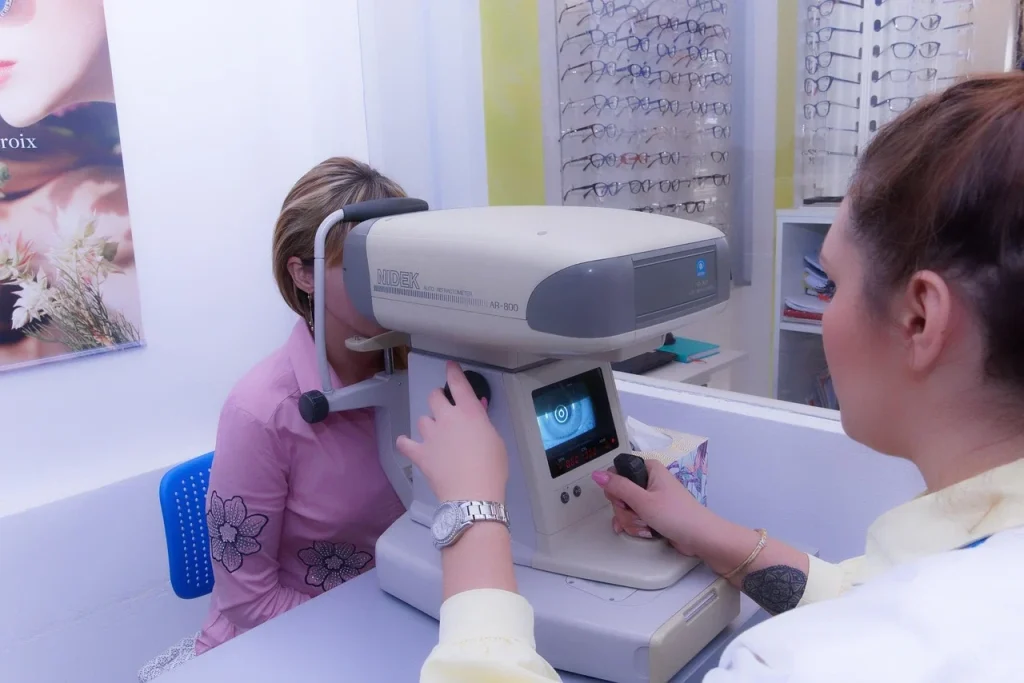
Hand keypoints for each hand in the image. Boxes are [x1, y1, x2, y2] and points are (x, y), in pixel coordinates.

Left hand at [396, 362, 507, 502]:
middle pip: (435, 396)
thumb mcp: (496, 440)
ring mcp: (431, 435)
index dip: (453, 372)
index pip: (458, 384)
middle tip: (445, 409)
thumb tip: (477, 410)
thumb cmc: (492, 467)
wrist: (473, 494)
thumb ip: (483, 422)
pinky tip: (408, 443)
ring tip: (435, 435)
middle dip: (438, 399)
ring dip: (428, 424)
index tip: (449, 366)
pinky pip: (405, 443)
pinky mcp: (420, 453)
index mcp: (469, 412)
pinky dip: (406, 442)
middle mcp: (447, 418)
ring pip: (423, 419)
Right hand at [592, 459, 716, 555]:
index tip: (623, 500)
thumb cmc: (676, 516)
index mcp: (649, 469)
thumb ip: (618, 487)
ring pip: (625, 507)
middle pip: (619, 493)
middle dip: (625, 510)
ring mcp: (651, 498)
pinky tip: (642, 532)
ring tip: (646, 526)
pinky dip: (636, 526)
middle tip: (639, 516)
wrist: (701, 538)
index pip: (617, 472)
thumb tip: (597, 474)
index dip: (615, 489)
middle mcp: (649, 481)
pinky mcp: (653, 513)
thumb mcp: (643, 501)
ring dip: (631, 521)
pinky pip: (634, 517)